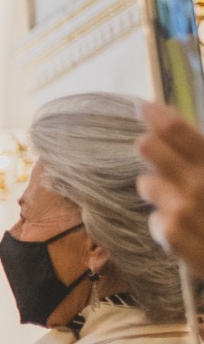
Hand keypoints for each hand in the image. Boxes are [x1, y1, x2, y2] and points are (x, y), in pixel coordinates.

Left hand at [139, 102, 203, 268]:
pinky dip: (165, 223)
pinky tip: (184, 228)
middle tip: (153, 149)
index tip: (144, 107)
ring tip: (177, 198)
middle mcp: (200, 183)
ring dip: (156, 188)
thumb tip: (173, 131)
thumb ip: (201, 157)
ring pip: (146, 183)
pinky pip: (155, 219)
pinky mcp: (173, 235)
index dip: (157, 115)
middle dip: (150, 146)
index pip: (178, 130)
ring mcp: (184, 210)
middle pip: (149, 148)